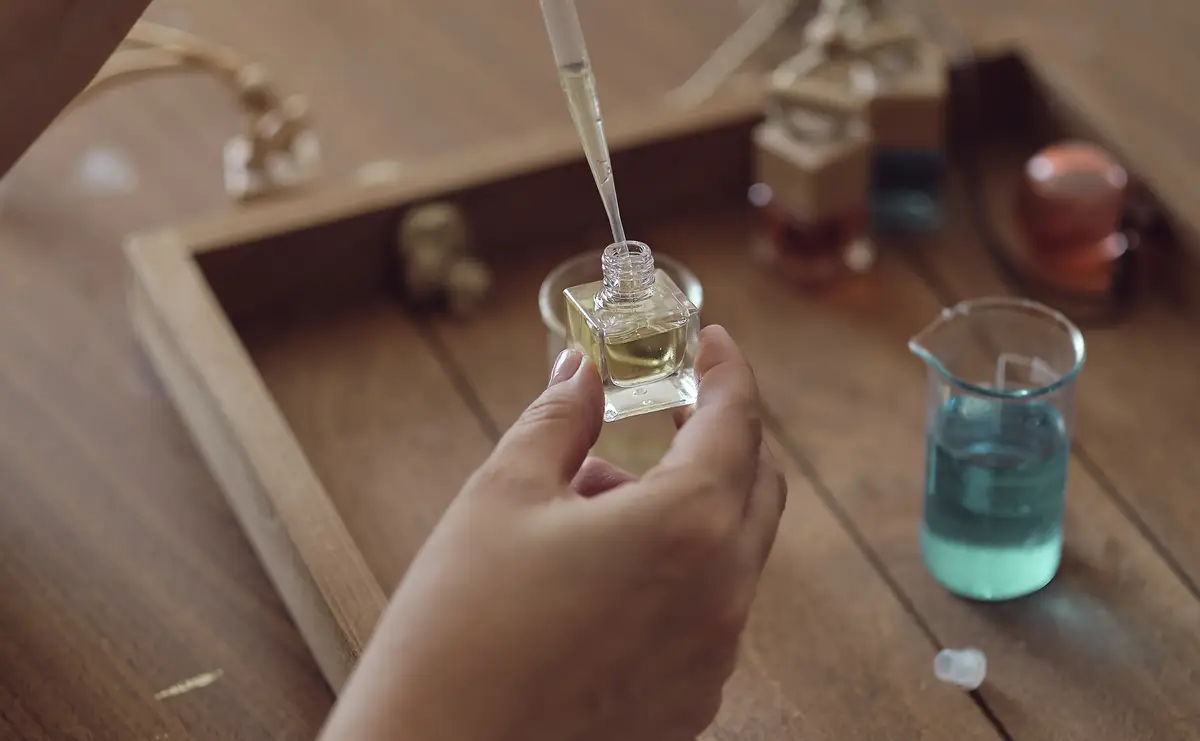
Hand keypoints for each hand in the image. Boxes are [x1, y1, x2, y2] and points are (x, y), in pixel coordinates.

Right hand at [318, 325, 786, 740]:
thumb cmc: (459, 625)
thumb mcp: (502, 495)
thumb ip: (560, 419)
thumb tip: (582, 371)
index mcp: (686, 528)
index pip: (737, 423)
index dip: (728, 371)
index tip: (716, 342)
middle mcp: (722, 596)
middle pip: (755, 488)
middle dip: (717, 437)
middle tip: (667, 409)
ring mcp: (711, 660)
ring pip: (728, 553)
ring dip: (684, 508)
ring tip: (588, 503)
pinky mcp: (687, 706)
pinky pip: (706, 614)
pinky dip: (675, 572)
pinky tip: (596, 575)